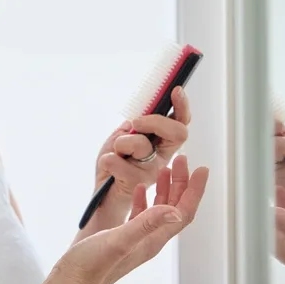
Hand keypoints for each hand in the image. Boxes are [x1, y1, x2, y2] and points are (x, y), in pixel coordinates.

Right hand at [43, 156, 207, 283]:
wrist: (72, 282)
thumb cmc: (91, 266)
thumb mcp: (120, 240)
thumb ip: (146, 224)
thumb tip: (175, 212)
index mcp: (153, 240)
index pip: (183, 212)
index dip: (194, 190)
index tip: (202, 169)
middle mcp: (149, 239)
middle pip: (174, 207)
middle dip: (182, 183)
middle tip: (181, 159)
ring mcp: (137, 239)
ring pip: (159, 209)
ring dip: (165, 188)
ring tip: (166, 168)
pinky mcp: (123, 237)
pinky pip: (141, 214)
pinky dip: (143, 197)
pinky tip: (138, 188)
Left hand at [85, 86, 190, 231]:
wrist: (102, 193)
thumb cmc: (114, 162)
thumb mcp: (122, 136)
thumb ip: (134, 126)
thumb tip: (141, 115)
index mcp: (161, 144)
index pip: (180, 123)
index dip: (182, 107)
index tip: (176, 90)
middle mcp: (162, 157)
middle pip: (178, 132)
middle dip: (155, 121)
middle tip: (136, 123)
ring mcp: (151, 171)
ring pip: (141, 144)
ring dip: (121, 143)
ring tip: (115, 152)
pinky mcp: (137, 182)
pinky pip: (118, 160)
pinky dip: (108, 158)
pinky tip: (108, 165)